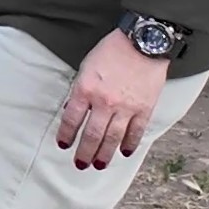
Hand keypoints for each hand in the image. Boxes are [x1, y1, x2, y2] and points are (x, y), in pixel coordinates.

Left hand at [56, 36, 170, 169]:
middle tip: (80, 165)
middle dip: (85, 152)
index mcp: (85, 89)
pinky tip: (124, 152)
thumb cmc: (111, 51)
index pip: (72, 119)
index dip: (66, 135)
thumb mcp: (86, 66)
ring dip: (105, 154)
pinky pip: (136, 132)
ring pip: (113, 138)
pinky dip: (130, 144)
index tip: (63, 145)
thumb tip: (70, 110)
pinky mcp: (144, 109)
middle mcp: (104, 102)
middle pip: (92, 134)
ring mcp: (126, 107)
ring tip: (99, 165)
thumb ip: (79, 90)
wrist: (143, 43)